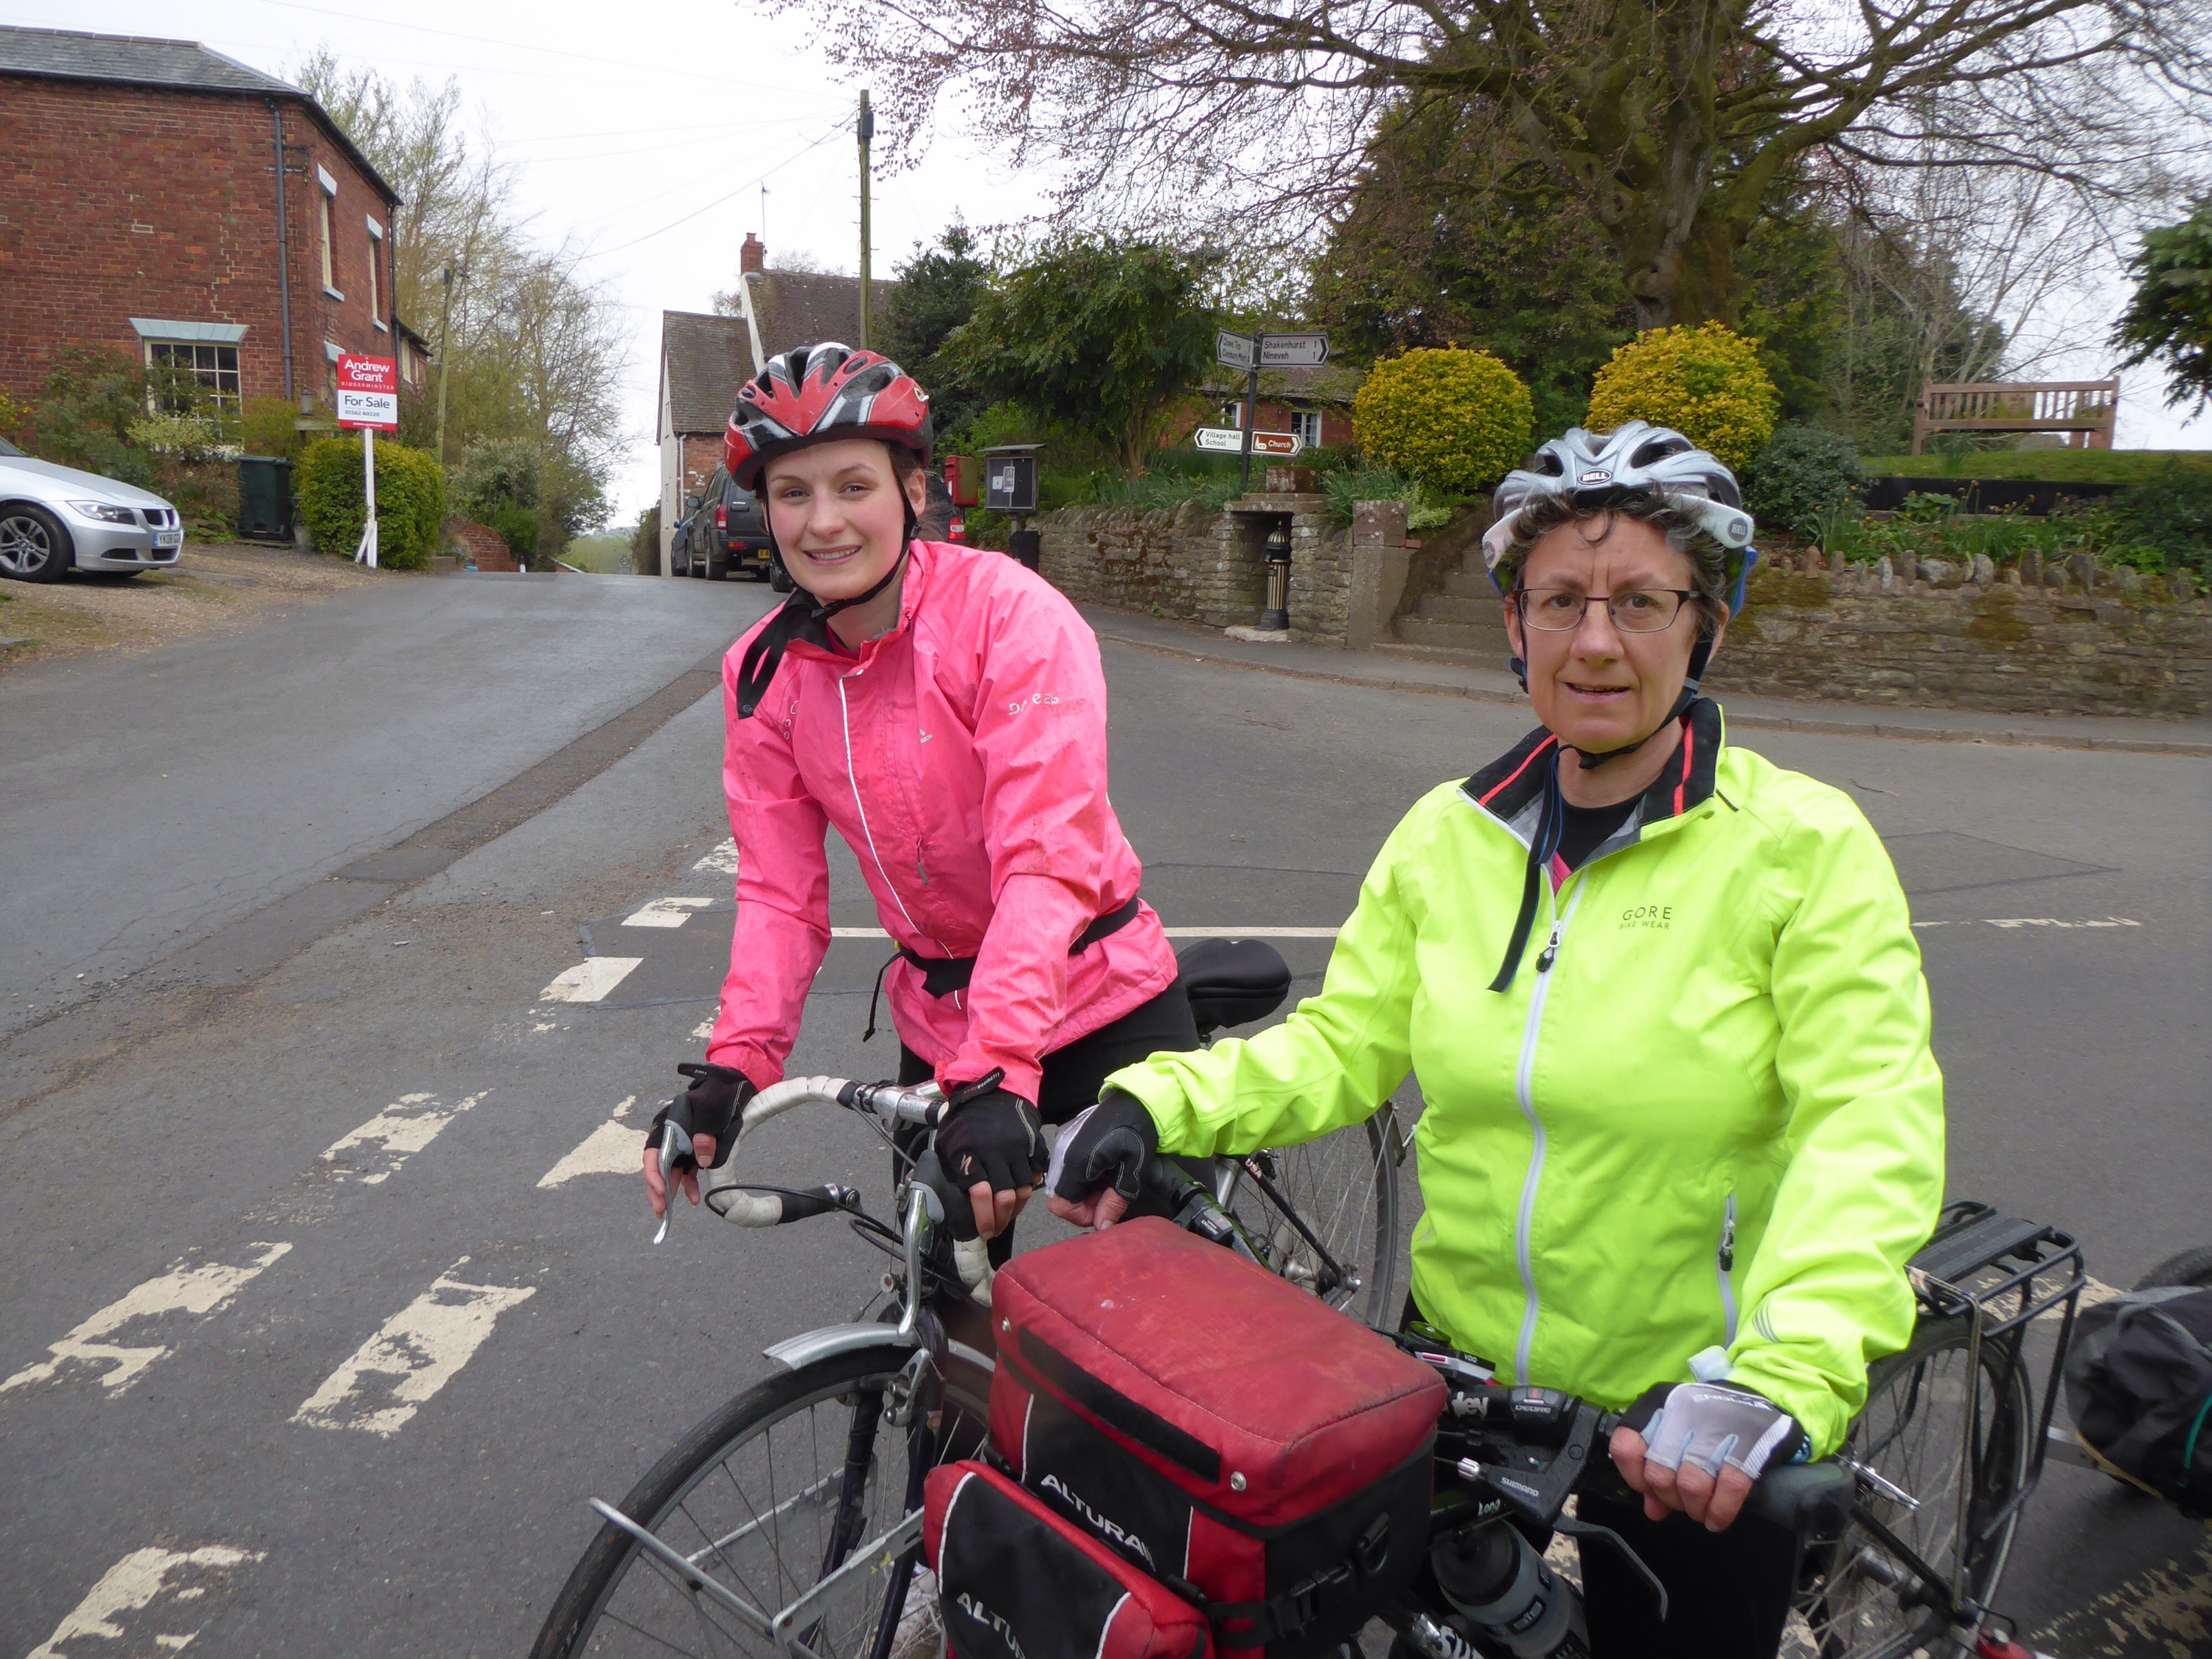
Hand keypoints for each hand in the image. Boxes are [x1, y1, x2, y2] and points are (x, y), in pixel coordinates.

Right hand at [642, 1063, 753, 1219]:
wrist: (729, 1087)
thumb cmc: (716, 1094)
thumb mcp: (711, 1109)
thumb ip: (706, 1133)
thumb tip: (702, 1160)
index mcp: (668, 1124)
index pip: (653, 1151)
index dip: (653, 1172)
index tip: (661, 1189)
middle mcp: (671, 1136)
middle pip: (658, 1165)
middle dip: (657, 1188)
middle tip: (659, 1208)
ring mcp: (682, 1144)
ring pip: (671, 1171)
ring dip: (670, 1191)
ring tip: (667, 1212)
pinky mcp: (693, 1151)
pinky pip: (687, 1171)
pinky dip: (688, 1185)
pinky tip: (694, 1198)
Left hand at [932, 1076, 1043, 1239]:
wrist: (994, 1089)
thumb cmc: (966, 1118)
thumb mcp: (947, 1141)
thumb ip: (950, 1169)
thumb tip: (945, 1201)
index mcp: (972, 1151)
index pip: (980, 1193)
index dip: (983, 1218)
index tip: (984, 1231)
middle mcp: (997, 1151)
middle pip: (1005, 1197)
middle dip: (1001, 1219)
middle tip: (996, 1229)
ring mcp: (1018, 1147)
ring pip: (1023, 1189)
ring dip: (1015, 1208)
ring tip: (1007, 1216)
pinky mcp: (1034, 1144)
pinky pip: (1035, 1174)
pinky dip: (1029, 1188)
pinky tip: (1019, 1195)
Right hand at [1044, 1090, 1158, 1229]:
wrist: (1138, 1100)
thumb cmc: (1138, 1133)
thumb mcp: (1132, 1173)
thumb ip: (1115, 1202)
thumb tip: (1103, 1227)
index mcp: (1076, 1162)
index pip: (1061, 1205)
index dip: (1081, 1215)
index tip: (1103, 1210)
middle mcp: (1062, 1152)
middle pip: (1060, 1195)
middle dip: (1083, 1203)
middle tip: (1108, 1195)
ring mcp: (1062, 1142)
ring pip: (1063, 1182)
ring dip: (1083, 1189)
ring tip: (1107, 1179)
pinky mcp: (1066, 1136)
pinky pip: (1066, 1166)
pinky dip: (1082, 1174)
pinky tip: (1102, 1167)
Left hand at [1611, 1381, 1801, 1532]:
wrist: (1759, 1398)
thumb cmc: (1709, 1420)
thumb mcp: (1676, 1434)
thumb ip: (1658, 1468)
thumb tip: (1652, 1510)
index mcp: (1659, 1406)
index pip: (1626, 1446)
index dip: (1635, 1477)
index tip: (1651, 1491)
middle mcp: (1683, 1411)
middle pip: (1659, 1472)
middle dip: (1670, 1499)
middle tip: (1683, 1505)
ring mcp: (1716, 1426)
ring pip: (1691, 1484)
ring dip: (1695, 1508)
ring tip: (1701, 1511)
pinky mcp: (1748, 1443)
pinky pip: (1728, 1488)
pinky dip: (1720, 1511)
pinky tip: (1717, 1519)